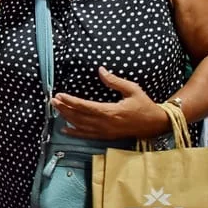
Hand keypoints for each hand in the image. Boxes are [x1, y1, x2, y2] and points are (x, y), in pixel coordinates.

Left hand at [52, 67, 168, 139]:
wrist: (155, 124)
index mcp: (110, 111)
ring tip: (56, 110)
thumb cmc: (144, 105)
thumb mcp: (132, 89)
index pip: (84, 106)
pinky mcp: (106, 136)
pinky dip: (75, 132)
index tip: (59, 95)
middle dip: (64, 108)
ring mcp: (105, 132)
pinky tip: (65, 129)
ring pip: (80, 126)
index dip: (70, 101)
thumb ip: (114, 81)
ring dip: (67, 118)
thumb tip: (101, 70)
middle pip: (79, 117)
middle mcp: (105, 124)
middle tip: (52, 101)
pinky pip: (87, 135)